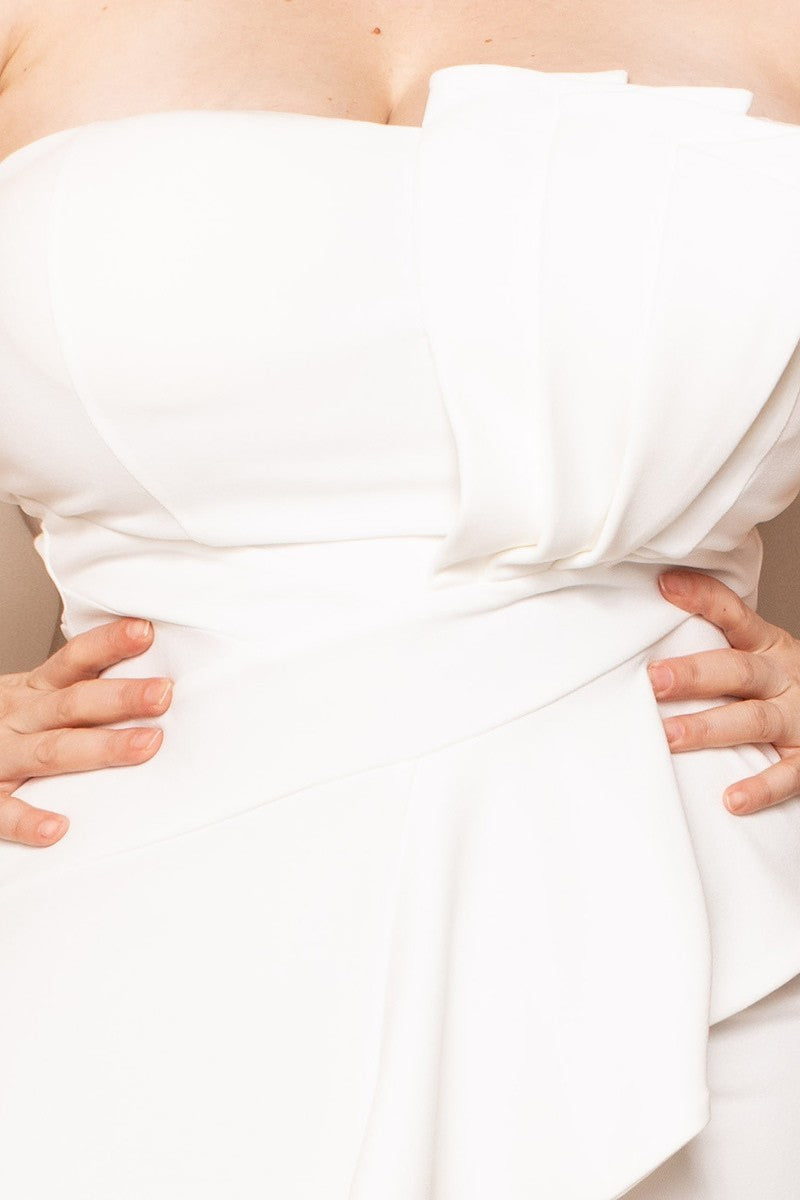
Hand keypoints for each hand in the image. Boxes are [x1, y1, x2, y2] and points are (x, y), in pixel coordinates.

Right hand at [0, 618, 172, 846]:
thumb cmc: (1, 725)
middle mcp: (19, 717)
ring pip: (52, 751)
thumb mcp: (31, 698)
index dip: (108, 645)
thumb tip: (149, 681)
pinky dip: (26, 819)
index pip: (74, 660)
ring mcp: (1, 756)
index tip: (145, 633)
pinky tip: (56, 827)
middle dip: (121, 697)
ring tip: (145, 746)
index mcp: (33, 691)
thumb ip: (76, 692)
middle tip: (163, 693)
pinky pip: (2, 810)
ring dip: (101, 748)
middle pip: (74, 702)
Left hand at [647, 570, 799, 815]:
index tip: (665, 586)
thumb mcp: (758, 656)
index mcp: (768, 646)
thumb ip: (715, 647)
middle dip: (693, 674)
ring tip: (670, 736)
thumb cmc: (780, 685)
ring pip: (753, 721)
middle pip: (737, 670)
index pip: (734, 615)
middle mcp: (783, 677)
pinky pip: (787, 774)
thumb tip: (651, 624)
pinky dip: (761, 787)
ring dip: (709, 729)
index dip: (701, 598)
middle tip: (653, 679)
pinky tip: (731, 799)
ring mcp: (797, 717)